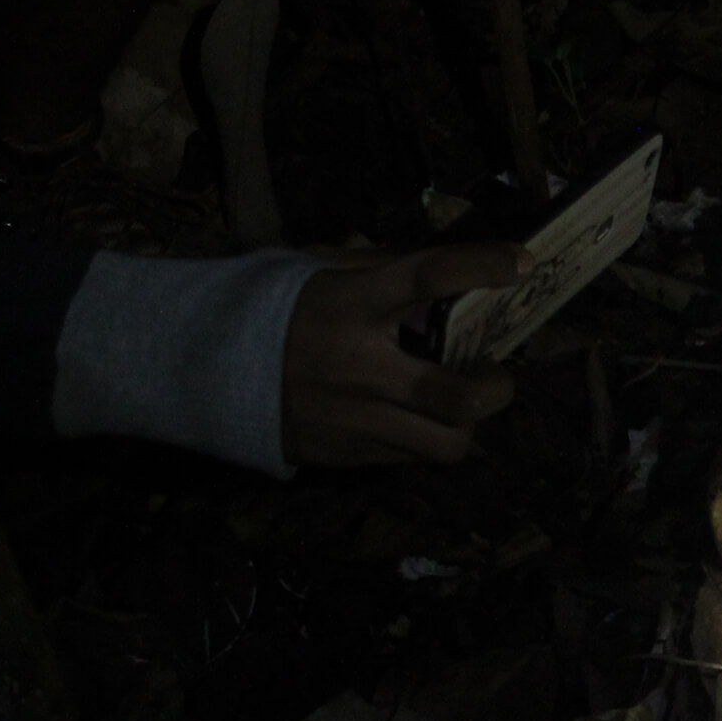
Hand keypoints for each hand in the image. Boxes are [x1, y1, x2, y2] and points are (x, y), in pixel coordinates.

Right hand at [282, 242, 528, 464]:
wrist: (201, 371)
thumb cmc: (267, 311)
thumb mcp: (312, 270)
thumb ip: (376, 265)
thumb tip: (442, 263)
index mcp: (350, 306)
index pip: (427, 278)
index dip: (480, 266)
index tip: (520, 262)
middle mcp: (360, 367)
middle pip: (458, 396)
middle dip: (497, 388)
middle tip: (495, 372)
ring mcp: (356, 418)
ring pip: (448, 444)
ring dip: (469, 425)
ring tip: (464, 405)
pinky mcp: (349, 454)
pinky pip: (413, 457)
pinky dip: (429, 438)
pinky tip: (421, 419)